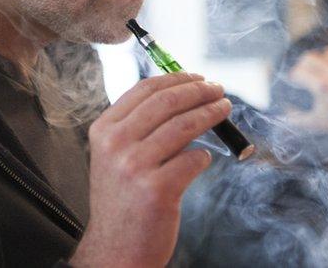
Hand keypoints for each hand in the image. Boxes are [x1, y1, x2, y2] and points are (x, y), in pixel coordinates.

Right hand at [70, 72, 228, 267]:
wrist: (115, 250)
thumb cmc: (122, 201)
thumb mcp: (115, 157)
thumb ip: (138, 127)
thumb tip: (181, 96)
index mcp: (103, 131)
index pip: (144, 90)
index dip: (176, 79)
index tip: (197, 77)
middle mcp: (116, 145)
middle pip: (167, 103)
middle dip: (199, 91)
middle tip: (218, 90)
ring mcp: (135, 167)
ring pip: (184, 126)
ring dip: (211, 113)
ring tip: (224, 109)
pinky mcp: (157, 190)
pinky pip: (193, 160)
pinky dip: (204, 155)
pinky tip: (205, 157)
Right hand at [287, 48, 327, 155]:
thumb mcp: (315, 122)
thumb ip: (296, 119)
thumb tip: (284, 115)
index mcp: (320, 86)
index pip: (298, 71)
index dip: (293, 76)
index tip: (293, 80)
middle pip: (309, 58)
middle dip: (303, 65)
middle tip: (302, 73)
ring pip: (327, 54)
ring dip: (320, 61)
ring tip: (319, 71)